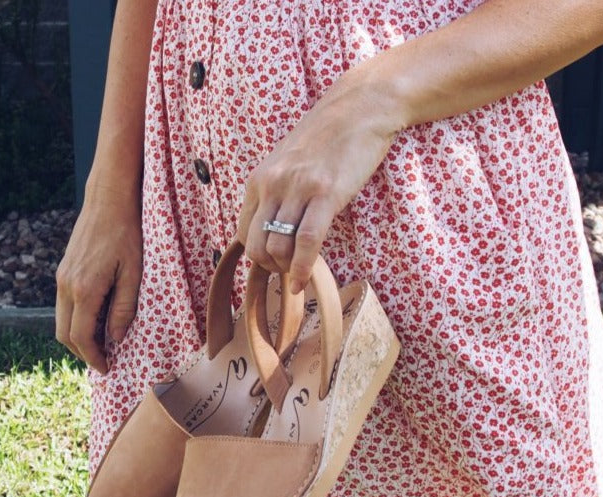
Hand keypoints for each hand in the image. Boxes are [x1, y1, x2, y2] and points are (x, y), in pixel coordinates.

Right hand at [55, 183, 142, 373]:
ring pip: (61, 321)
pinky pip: (64, 306)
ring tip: (102, 345)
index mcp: (84, 290)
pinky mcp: (64, 271)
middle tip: (105, 361)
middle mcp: (66, 286)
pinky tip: (96, 321)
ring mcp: (62, 278)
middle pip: (64, 334)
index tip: (107, 369)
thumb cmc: (128, 235)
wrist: (108, 201)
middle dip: (82, 353)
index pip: (81, 337)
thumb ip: (124, 308)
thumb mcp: (134, 274)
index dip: (94, 357)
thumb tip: (117, 338)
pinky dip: (76, 321)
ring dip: (78, 338)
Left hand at [237, 65, 398, 292]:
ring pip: (278, 248)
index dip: (257, 256)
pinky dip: (303, 270)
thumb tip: (274, 227)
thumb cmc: (327, 138)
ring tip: (300, 273)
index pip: (243, 232)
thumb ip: (276, 193)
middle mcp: (271, 185)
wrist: (359, 108)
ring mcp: (297, 189)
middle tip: (288, 272)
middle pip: (255, 246)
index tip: (275, 263)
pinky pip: (306, 242)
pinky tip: (304, 282)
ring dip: (288, 270)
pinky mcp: (324, 194)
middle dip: (270, 268)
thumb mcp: (287, 164)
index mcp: (259, 179)